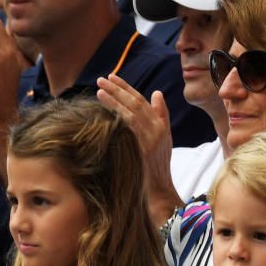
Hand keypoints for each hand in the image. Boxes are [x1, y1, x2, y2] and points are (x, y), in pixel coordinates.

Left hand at [96, 73, 179, 220]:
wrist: (158, 188)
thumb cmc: (158, 162)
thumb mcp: (165, 136)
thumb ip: (161, 114)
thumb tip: (156, 92)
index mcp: (160, 125)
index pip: (141, 100)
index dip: (126, 87)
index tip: (111, 77)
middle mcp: (155, 131)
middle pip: (134, 105)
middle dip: (117, 90)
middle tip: (101, 80)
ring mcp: (147, 142)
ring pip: (129, 116)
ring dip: (113, 102)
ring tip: (99, 91)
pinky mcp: (138, 152)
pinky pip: (125, 132)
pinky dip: (114, 121)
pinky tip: (102, 114)